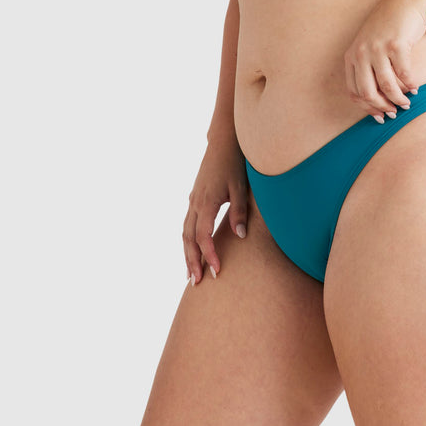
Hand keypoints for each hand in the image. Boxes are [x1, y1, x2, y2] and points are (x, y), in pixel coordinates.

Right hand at [183, 131, 248, 284]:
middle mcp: (195, 203)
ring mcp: (193, 200)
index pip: (203, 236)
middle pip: (188, 239)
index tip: (217, 271)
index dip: (209, 255)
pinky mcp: (195, 198)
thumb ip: (240, 212)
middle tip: (196, 282)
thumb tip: (240, 237)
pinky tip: (192, 250)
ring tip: (191, 274)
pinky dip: (188, 241)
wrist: (223, 143)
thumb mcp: (241, 188)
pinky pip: (187, 224)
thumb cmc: (235, 164)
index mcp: (206, 202)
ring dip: (187, 254)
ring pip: (184, 232)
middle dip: (192, 261)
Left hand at [344, 0, 425, 120]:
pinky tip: (416, 88)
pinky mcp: (396, 45)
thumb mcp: (370, 47)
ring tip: (407, 103)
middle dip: (382, 107)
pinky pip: (404, 74)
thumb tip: (377, 102)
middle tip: (395, 112)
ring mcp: (378, 48)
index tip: (381, 116)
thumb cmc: (388, 29)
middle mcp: (361, 53)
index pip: (353, 92)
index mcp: (351, 56)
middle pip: (368, 93)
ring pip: (387, 86)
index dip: (367, 108)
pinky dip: (411, 85)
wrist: (406, 2)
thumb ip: (368, 69)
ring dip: (399, 99)